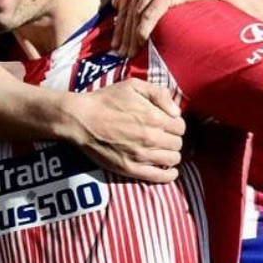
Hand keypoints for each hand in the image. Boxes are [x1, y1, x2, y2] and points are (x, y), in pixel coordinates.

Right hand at [63, 78, 186, 182]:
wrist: (81, 119)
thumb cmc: (106, 100)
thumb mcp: (133, 85)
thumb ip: (159, 94)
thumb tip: (176, 111)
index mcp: (154, 117)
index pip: (180, 126)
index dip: (175, 124)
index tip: (168, 124)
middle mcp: (151, 137)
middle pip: (178, 143)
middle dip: (173, 139)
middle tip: (163, 136)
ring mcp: (141, 155)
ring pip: (172, 159)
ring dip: (171, 154)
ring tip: (163, 150)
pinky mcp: (131, 169)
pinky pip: (160, 177)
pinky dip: (169, 175)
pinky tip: (169, 170)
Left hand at [111, 0, 242, 57]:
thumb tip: (115, 2)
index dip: (120, 23)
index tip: (116, 44)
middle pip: (130, 5)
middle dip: (123, 32)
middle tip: (119, 54)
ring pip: (138, 10)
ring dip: (131, 35)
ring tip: (129, 54)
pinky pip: (151, 12)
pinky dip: (143, 29)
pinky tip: (142, 43)